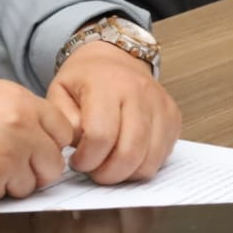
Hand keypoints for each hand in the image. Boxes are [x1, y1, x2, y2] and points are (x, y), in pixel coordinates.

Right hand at [0, 79, 73, 207]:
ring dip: (8, 184)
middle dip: (33, 170)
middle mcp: (19, 131)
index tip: (35, 148)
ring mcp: (4, 162)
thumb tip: (42, 139)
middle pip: (52, 166)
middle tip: (3, 163)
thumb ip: (18, 114)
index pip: (63, 132)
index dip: (48, 143)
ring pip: (28, 188)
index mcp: (20, 102)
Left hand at [47, 41, 179, 183]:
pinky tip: (126, 156)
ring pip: (149, 160)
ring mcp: (161, 104)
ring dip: (126, 174)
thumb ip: (64, 122)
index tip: (77, 161)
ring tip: (109, 165)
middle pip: (129, 152)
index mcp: (107, 83)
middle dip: (108, 174)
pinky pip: (163, 156)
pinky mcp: (173, 116)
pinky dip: (143, 165)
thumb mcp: (59, 92)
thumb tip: (80, 148)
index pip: (100, 136)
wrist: (115, 58)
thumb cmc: (86, 78)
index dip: (86, 159)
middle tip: (94, 171)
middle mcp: (139, 91)